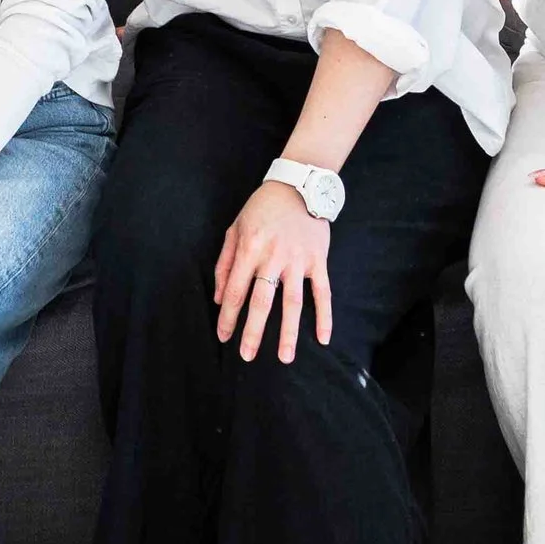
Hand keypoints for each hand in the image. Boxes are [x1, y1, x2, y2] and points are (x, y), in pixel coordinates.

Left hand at [213, 180, 332, 363]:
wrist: (298, 186)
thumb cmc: (261, 209)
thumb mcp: (235, 228)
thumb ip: (225, 263)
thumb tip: (219, 298)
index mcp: (249, 249)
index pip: (235, 291)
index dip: (228, 316)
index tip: (224, 336)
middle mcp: (273, 256)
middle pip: (262, 301)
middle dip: (253, 331)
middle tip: (247, 356)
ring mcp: (298, 260)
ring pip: (292, 302)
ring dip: (289, 332)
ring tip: (285, 357)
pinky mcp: (318, 260)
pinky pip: (322, 292)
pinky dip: (324, 316)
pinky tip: (323, 338)